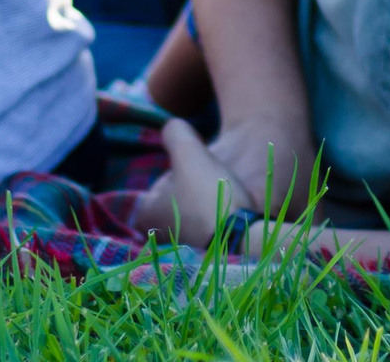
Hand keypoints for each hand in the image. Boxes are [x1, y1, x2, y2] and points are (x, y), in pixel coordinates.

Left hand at [131, 111, 311, 237]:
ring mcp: (180, 254)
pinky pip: (206, 237)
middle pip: (174, 204)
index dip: (178, 174)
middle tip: (212, 187)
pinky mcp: (203, 263)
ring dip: (205, 211)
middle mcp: (157, 238)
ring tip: (224, 202)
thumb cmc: (208, 195)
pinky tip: (230, 221)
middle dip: (190, 194)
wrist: (243, 241)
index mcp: (146, 215)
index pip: (156, 188)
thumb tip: (171, 127)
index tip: (197, 173)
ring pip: (190, 221)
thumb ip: (176, 134)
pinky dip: (215, 228)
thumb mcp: (190, 153)